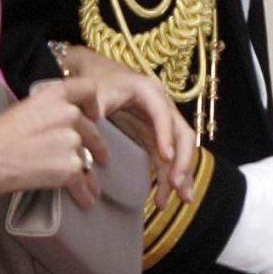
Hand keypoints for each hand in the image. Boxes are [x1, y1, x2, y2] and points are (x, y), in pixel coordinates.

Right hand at [0, 80, 105, 208]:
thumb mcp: (24, 110)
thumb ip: (47, 114)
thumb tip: (54, 131)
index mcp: (56, 95)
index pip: (88, 89)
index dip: (93, 104)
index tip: (93, 116)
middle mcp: (69, 114)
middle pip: (91, 131)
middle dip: (96, 147)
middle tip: (98, 158)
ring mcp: (72, 141)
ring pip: (87, 160)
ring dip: (89, 174)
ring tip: (90, 186)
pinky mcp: (70, 168)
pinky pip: (83, 182)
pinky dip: (84, 193)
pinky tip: (86, 200)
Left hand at [47, 44, 197, 204]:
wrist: (94, 74)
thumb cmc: (95, 82)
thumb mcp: (93, 95)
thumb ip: (93, 114)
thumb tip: (89, 143)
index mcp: (149, 92)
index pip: (163, 115)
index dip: (166, 136)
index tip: (165, 158)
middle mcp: (162, 107)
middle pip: (182, 135)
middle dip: (183, 161)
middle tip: (176, 184)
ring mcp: (162, 123)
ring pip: (180, 150)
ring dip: (182, 174)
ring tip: (181, 199)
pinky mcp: (155, 137)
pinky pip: (166, 159)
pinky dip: (168, 177)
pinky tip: (164, 198)